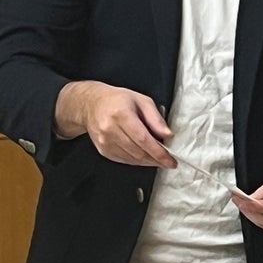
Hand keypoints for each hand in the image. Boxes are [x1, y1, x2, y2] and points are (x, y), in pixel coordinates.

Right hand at [56, 81, 174, 167]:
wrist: (92, 105)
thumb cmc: (117, 100)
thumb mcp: (141, 101)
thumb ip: (156, 118)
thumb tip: (167, 135)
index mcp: (121, 115)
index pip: (143, 139)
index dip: (159, 153)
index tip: (170, 160)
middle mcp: (110, 130)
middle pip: (138, 152)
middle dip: (156, 159)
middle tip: (168, 161)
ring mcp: (105, 142)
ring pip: (132, 159)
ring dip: (148, 162)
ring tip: (158, 158)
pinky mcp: (104, 150)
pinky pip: (125, 160)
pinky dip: (138, 161)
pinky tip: (145, 157)